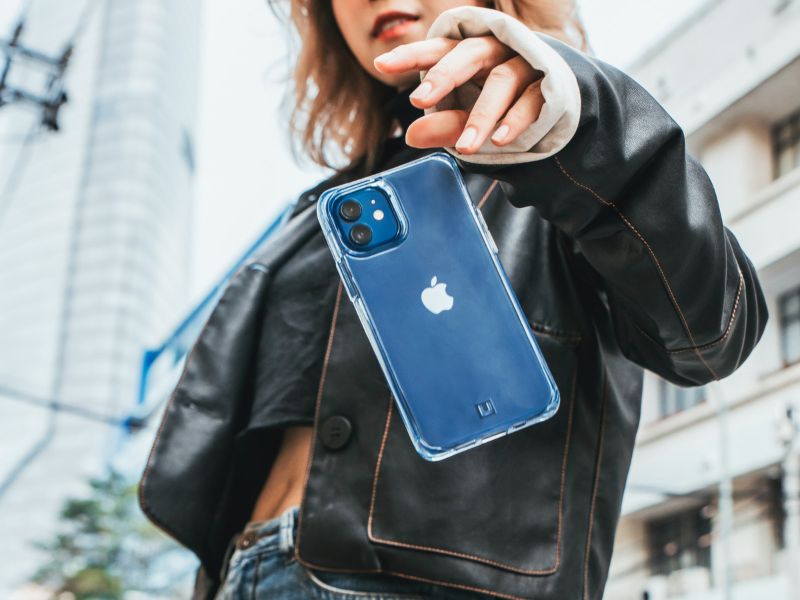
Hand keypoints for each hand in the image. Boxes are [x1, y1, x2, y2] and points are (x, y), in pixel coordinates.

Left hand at [374, 36, 544, 154]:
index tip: (381, 65)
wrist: (554, 103)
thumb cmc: (500, 104)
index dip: (410, 55)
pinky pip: (532, 99)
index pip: (437, 49)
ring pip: (502, 80)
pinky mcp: (548, 84)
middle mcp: (495, 51)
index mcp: (468, 54)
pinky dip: (515, 120)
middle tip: (418, 100)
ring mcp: (523, 64)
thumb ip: (442, 125)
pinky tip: (500, 140)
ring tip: (466, 148)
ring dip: (482, 115)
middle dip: (442, 76)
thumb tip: (411, 136)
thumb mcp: (467, 118)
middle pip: (468, 54)